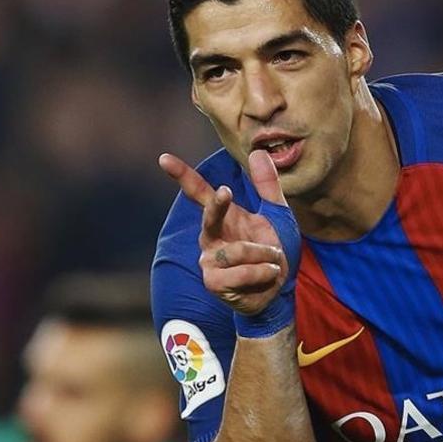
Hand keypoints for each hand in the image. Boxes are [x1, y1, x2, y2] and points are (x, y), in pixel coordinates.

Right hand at [159, 150, 290, 315]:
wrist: (278, 289)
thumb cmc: (274, 252)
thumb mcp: (278, 215)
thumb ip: (267, 186)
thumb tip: (257, 152)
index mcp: (223, 218)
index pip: (199, 193)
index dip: (182, 175)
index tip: (164, 159)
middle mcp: (210, 237)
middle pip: (209, 217)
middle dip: (218, 206)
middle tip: (226, 192)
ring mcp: (208, 260)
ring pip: (237, 251)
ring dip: (265, 254)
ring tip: (275, 259)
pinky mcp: (214, 282)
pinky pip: (242, 272)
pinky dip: (263, 272)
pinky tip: (269, 274)